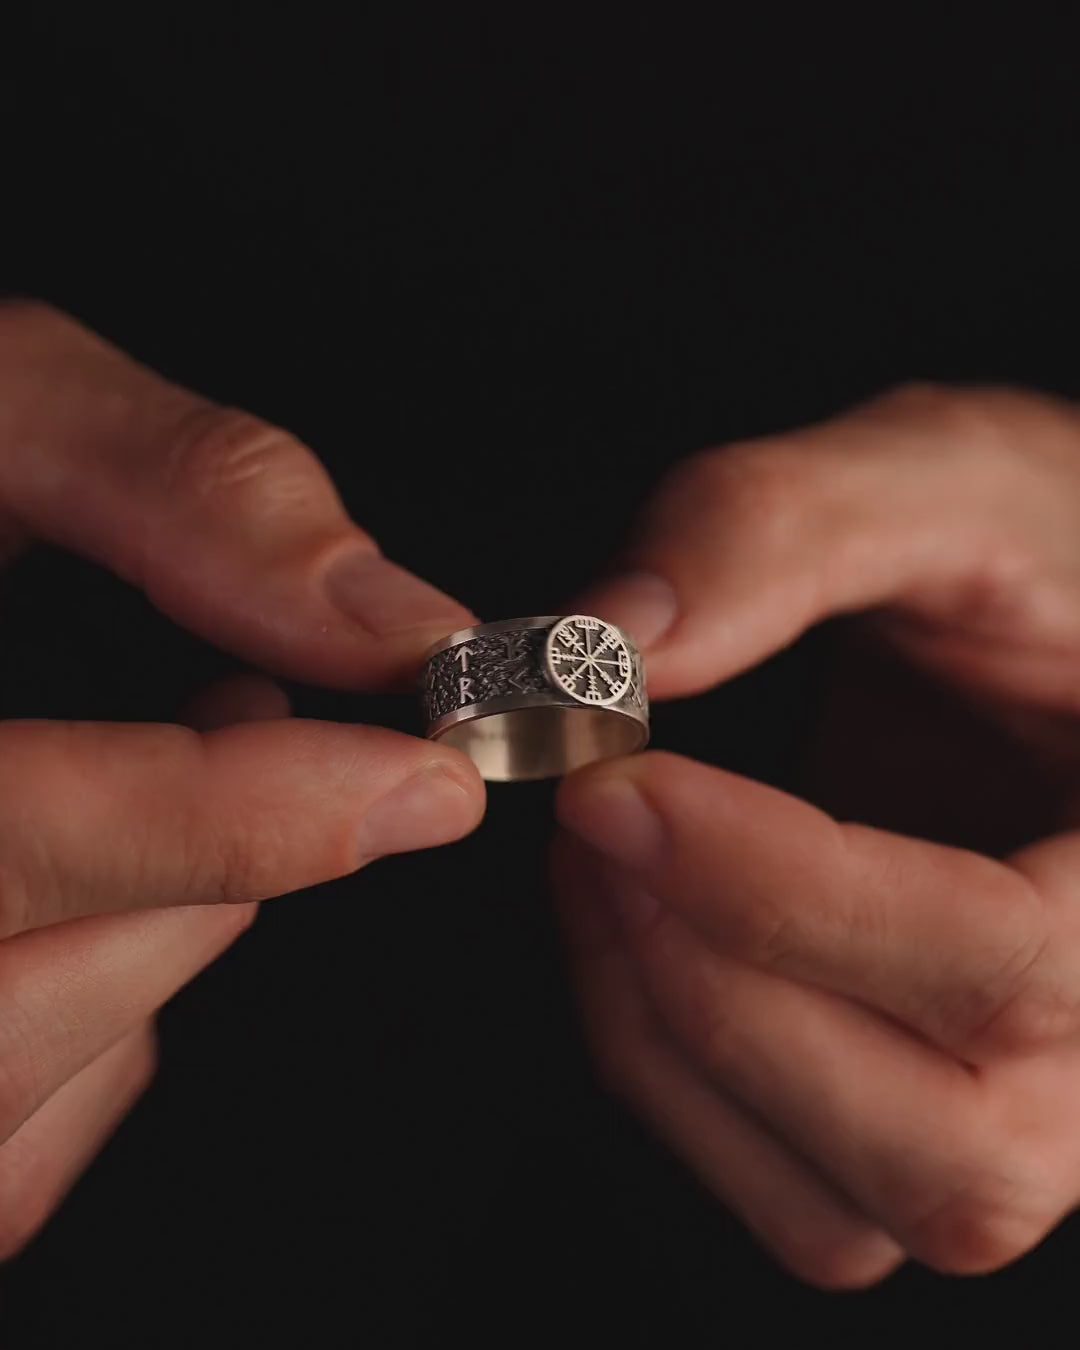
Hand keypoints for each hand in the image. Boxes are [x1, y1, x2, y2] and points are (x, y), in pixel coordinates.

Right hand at [0, 302, 484, 1257]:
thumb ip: (175, 488)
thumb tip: (387, 619)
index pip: (6, 840)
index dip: (233, 817)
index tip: (419, 783)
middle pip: (30, 1005)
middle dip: (205, 879)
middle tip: (263, 747)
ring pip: (23, 1099)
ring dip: (152, 944)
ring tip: (144, 796)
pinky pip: (6, 1150)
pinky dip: (91, 1023)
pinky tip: (64, 900)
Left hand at [553, 384, 1079, 1287]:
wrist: (1051, 624)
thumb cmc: (1033, 550)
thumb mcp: (934, 479)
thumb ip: (780, 526)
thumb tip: (612, 640)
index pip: (1005, 964)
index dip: (784, 891)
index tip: (617, 786)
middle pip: (941, 1145)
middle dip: (715, 980)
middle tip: (598, 817)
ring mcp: (1032, 1115)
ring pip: (847, 1209)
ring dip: (673, 1038)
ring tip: (599, 861)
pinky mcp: (928, 1125)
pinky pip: (792, 1195)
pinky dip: (673, 1079)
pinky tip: (628, 925)